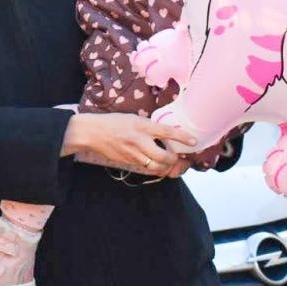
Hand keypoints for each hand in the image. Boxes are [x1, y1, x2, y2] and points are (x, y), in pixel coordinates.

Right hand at [62, 112, 195, 175]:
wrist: (93, 133)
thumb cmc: (113, 122)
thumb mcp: (133, 118)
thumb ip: (148, 126)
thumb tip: (163, 133)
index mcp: (142, 126)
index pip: (166, 132)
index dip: (182, 137)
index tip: (194, 141)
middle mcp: (140, 141)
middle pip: (164, 157)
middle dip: (174, 159)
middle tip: (176, 155)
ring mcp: (134, 153)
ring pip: (156, 166)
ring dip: (165, 165)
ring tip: (167, 159)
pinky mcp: (129, 162)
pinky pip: (146, 167)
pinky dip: (153, 166)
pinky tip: (154, 160)